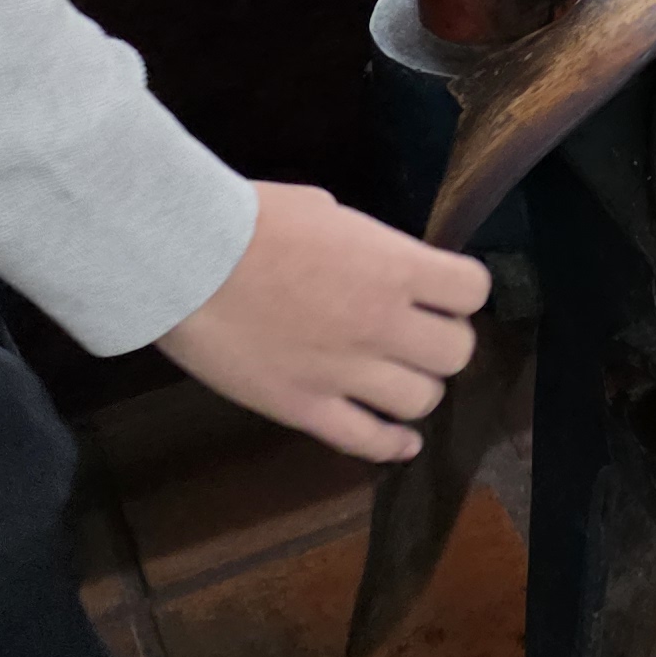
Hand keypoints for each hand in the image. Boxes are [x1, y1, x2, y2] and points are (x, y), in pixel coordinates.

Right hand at [156, 182, 487, 462]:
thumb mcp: (324, 211)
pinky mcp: (306, 409)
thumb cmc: (247, 219)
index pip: (472, 290)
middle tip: (415, 334)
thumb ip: (365, 246)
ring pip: (422, 401)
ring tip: (395, 378)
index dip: (459, 291)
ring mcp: (346, 373)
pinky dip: (392, 445)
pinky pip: (368, 442)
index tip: (440, 291)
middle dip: (441, 342)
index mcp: (392, 267)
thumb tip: (378, 262)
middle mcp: (382, 324)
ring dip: (415, 388)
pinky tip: (399, 440)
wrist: (183, 260)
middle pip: (457, 352)